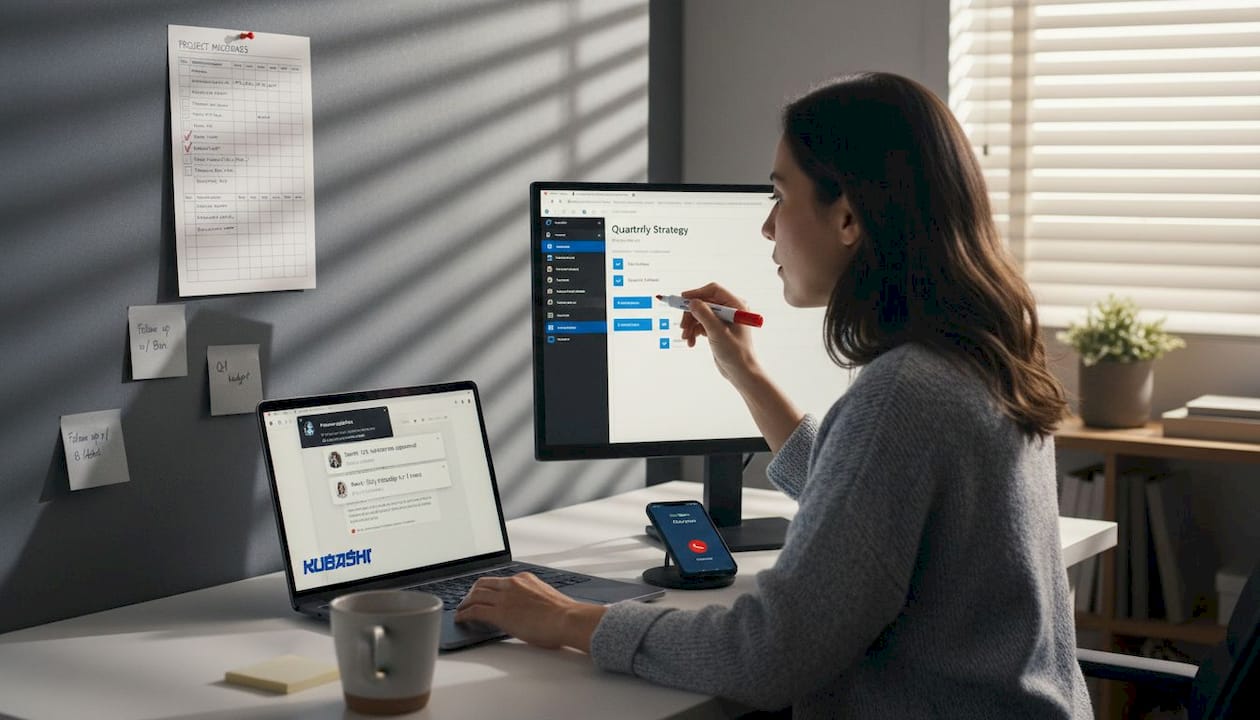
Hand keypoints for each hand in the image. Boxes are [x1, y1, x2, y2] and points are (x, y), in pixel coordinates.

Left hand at [454, 572, 605, 651]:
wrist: (567, 619)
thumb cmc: (563, 614)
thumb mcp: (545, 599)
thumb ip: (532, 600)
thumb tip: (527, 611)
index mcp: (524, 579)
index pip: (499, 581)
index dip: (488, 588)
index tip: (484, 594)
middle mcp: (512, 584)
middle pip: (483, 584)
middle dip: (472, 592)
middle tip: (467, 600)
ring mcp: (505, 597)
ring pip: (476, 595)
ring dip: (465, 603)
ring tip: (461, 610)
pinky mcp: (500, 613)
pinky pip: (475, 611)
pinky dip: (465, 614)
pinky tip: (461, 619)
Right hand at [678, 282, 760, 383]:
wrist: (741, 372)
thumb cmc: (736, 353)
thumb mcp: (718, 332)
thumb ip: (704, 315)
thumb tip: (692, 302)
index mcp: (736, 305)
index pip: (713, 290)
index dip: (697, 293)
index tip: (682, 300)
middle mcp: (730, 309)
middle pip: (703, 302)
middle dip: (691, 314)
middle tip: (683, 327)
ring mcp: (723, 319)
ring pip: (700, 314)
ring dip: (690, 325)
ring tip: (686, 338)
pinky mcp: (717, 328)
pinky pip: (701, 323)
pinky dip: (694, 331)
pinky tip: (691, 342)